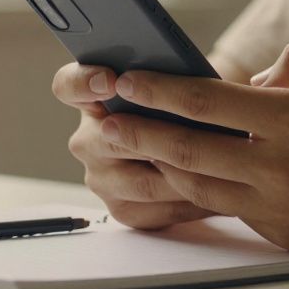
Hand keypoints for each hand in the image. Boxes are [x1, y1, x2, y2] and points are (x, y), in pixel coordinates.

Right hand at [52, 62, 215, 228]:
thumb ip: (168, 77)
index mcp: (91, 98)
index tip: (111, 80)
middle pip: (108, 140)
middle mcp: (88, 140)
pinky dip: (191, 200)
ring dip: (181, 173)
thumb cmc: (186, 102)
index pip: (69, 85)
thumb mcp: (177, 80)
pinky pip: (158, 211)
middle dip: (151, 137)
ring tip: (217, 162)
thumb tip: (182, 78)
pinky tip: (219, 186)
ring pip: (141, 182)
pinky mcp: (124, 210)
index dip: (84, 82)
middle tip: (184, 132)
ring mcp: (102, 178)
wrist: (203, 138)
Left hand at [103, 41, 288, 253]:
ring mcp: (285, 210)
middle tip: (102, 119)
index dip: (158, 89)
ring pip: (202, 187)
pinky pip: (236, 208)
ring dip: (162, 165)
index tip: (124, 78)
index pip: (206, 102)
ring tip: (132, 145)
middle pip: (187, 151)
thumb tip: (252, 79)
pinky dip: (209, 188)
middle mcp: (282, 170)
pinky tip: (189, 171)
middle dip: (139, 132)